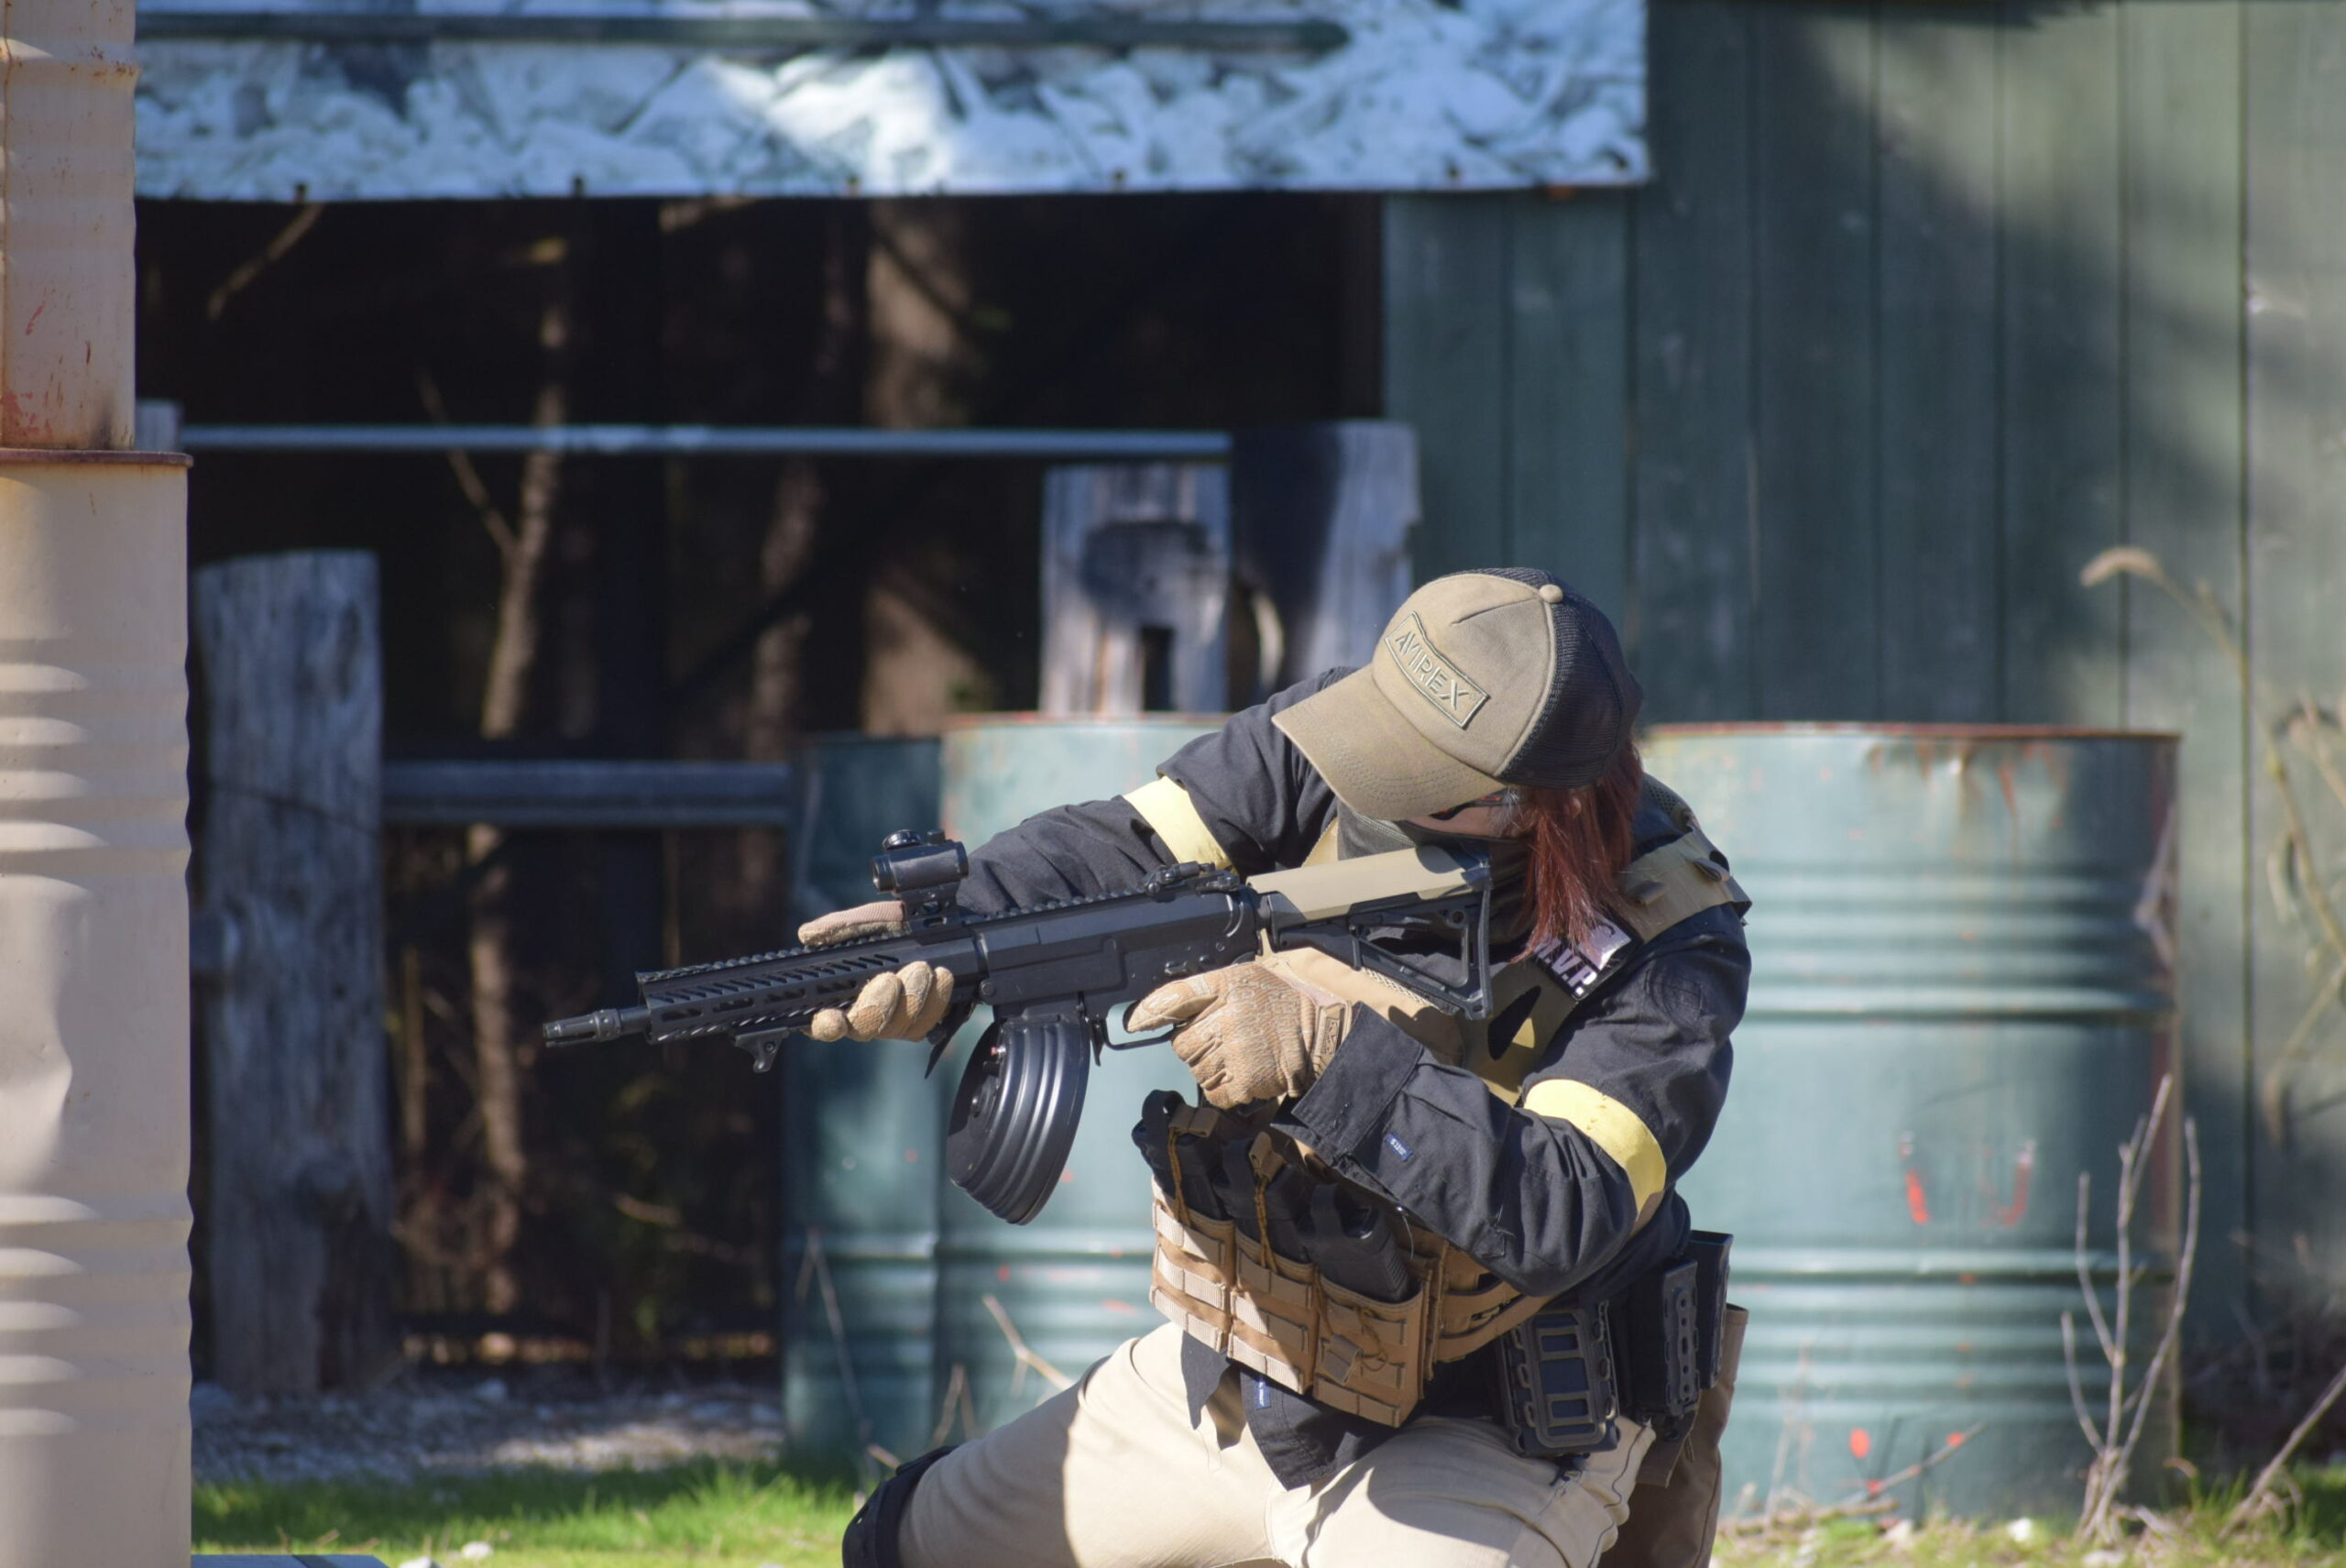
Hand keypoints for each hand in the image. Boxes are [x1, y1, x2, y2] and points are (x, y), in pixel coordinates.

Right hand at [796, 899, 952, 1041]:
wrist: (938, 924)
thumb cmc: (894, 924)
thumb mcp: (868, 919)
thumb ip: (839, 927)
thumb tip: (808, 934)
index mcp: (839, 994)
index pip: (824, 1022)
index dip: (826, 1025)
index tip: (833, 1018)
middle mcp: (863, 1014)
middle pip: (864, 1029)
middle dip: (877, 1006)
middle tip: (891, 978)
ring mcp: (893, 1022)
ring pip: (897, 1029)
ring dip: (910, 1000)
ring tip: (922, 969)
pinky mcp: (921, 1022)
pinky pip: (925, 1024)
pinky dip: (935, 1002)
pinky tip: (941, 977)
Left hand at [1128, 954, 1351, 1109]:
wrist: (1319, 1036)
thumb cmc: (1279, 1005)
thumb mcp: (1243, 979)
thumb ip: (1200, 989)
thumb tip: (1150, 1012)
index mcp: (1227, 986)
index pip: (1177, 996)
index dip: (1151, 1011)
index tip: (1134, 1024)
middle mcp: (1228, 1016)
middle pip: (1181, 1044)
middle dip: (1196, 1046)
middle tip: (1224, 1040)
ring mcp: (1235, 1050)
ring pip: (1196, 1070)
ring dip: (1210, 1069)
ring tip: (1239, 1056)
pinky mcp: (1243, 1081)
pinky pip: (1213, 1092)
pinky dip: (1223, 1090)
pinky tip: (1242, 1074)